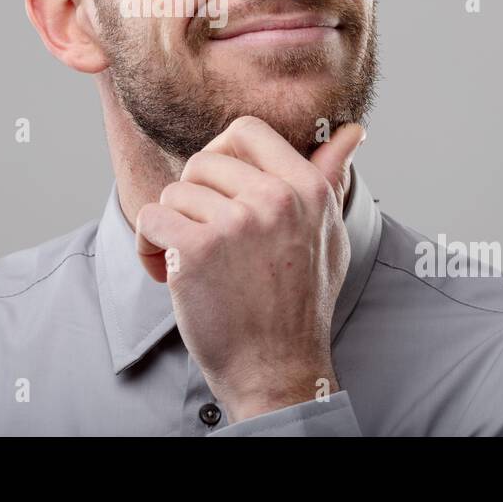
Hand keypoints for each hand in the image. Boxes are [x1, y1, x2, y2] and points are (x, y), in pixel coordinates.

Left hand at [134, 115, 365, 421]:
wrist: (277, 370)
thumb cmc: (300, 303)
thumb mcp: (328, 235)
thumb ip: (330, 178)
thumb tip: (354, 131)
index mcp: (308, 188)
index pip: (246, 130)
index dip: (222, 155)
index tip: (219, 192)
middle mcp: (276, 198)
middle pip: (203, 162)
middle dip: (194, 199)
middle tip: (205, 239)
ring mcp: (237, 223)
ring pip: (175, 192)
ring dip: (171, 228)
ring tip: (190, 264)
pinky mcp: (197, 250)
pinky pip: (150, 218)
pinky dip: (148, 246)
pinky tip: (166, 273)